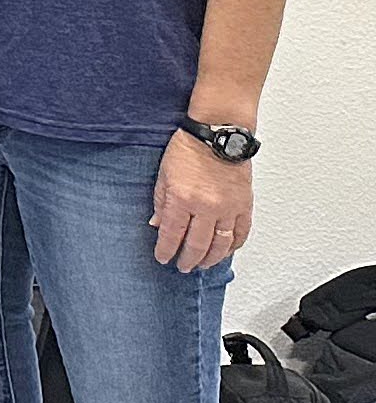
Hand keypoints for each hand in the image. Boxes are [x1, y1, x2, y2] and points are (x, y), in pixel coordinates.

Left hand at [149, 133, 253, 275]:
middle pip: (197, 245)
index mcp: (183, 199)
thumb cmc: (189, 149)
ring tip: (203, 264)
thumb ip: (161, 202)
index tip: (162, 258)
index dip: (166, 250)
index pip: (172, 234)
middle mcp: (207, 207)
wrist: (218, 135)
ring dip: (211, 258)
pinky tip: (227, 251)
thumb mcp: (163, 174)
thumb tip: (157, 224)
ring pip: (221, 244)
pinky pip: (242, 233)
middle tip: (182, 266)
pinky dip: (234, 245)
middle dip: (188, 259)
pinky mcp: (244, 205)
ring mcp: (228, 208)